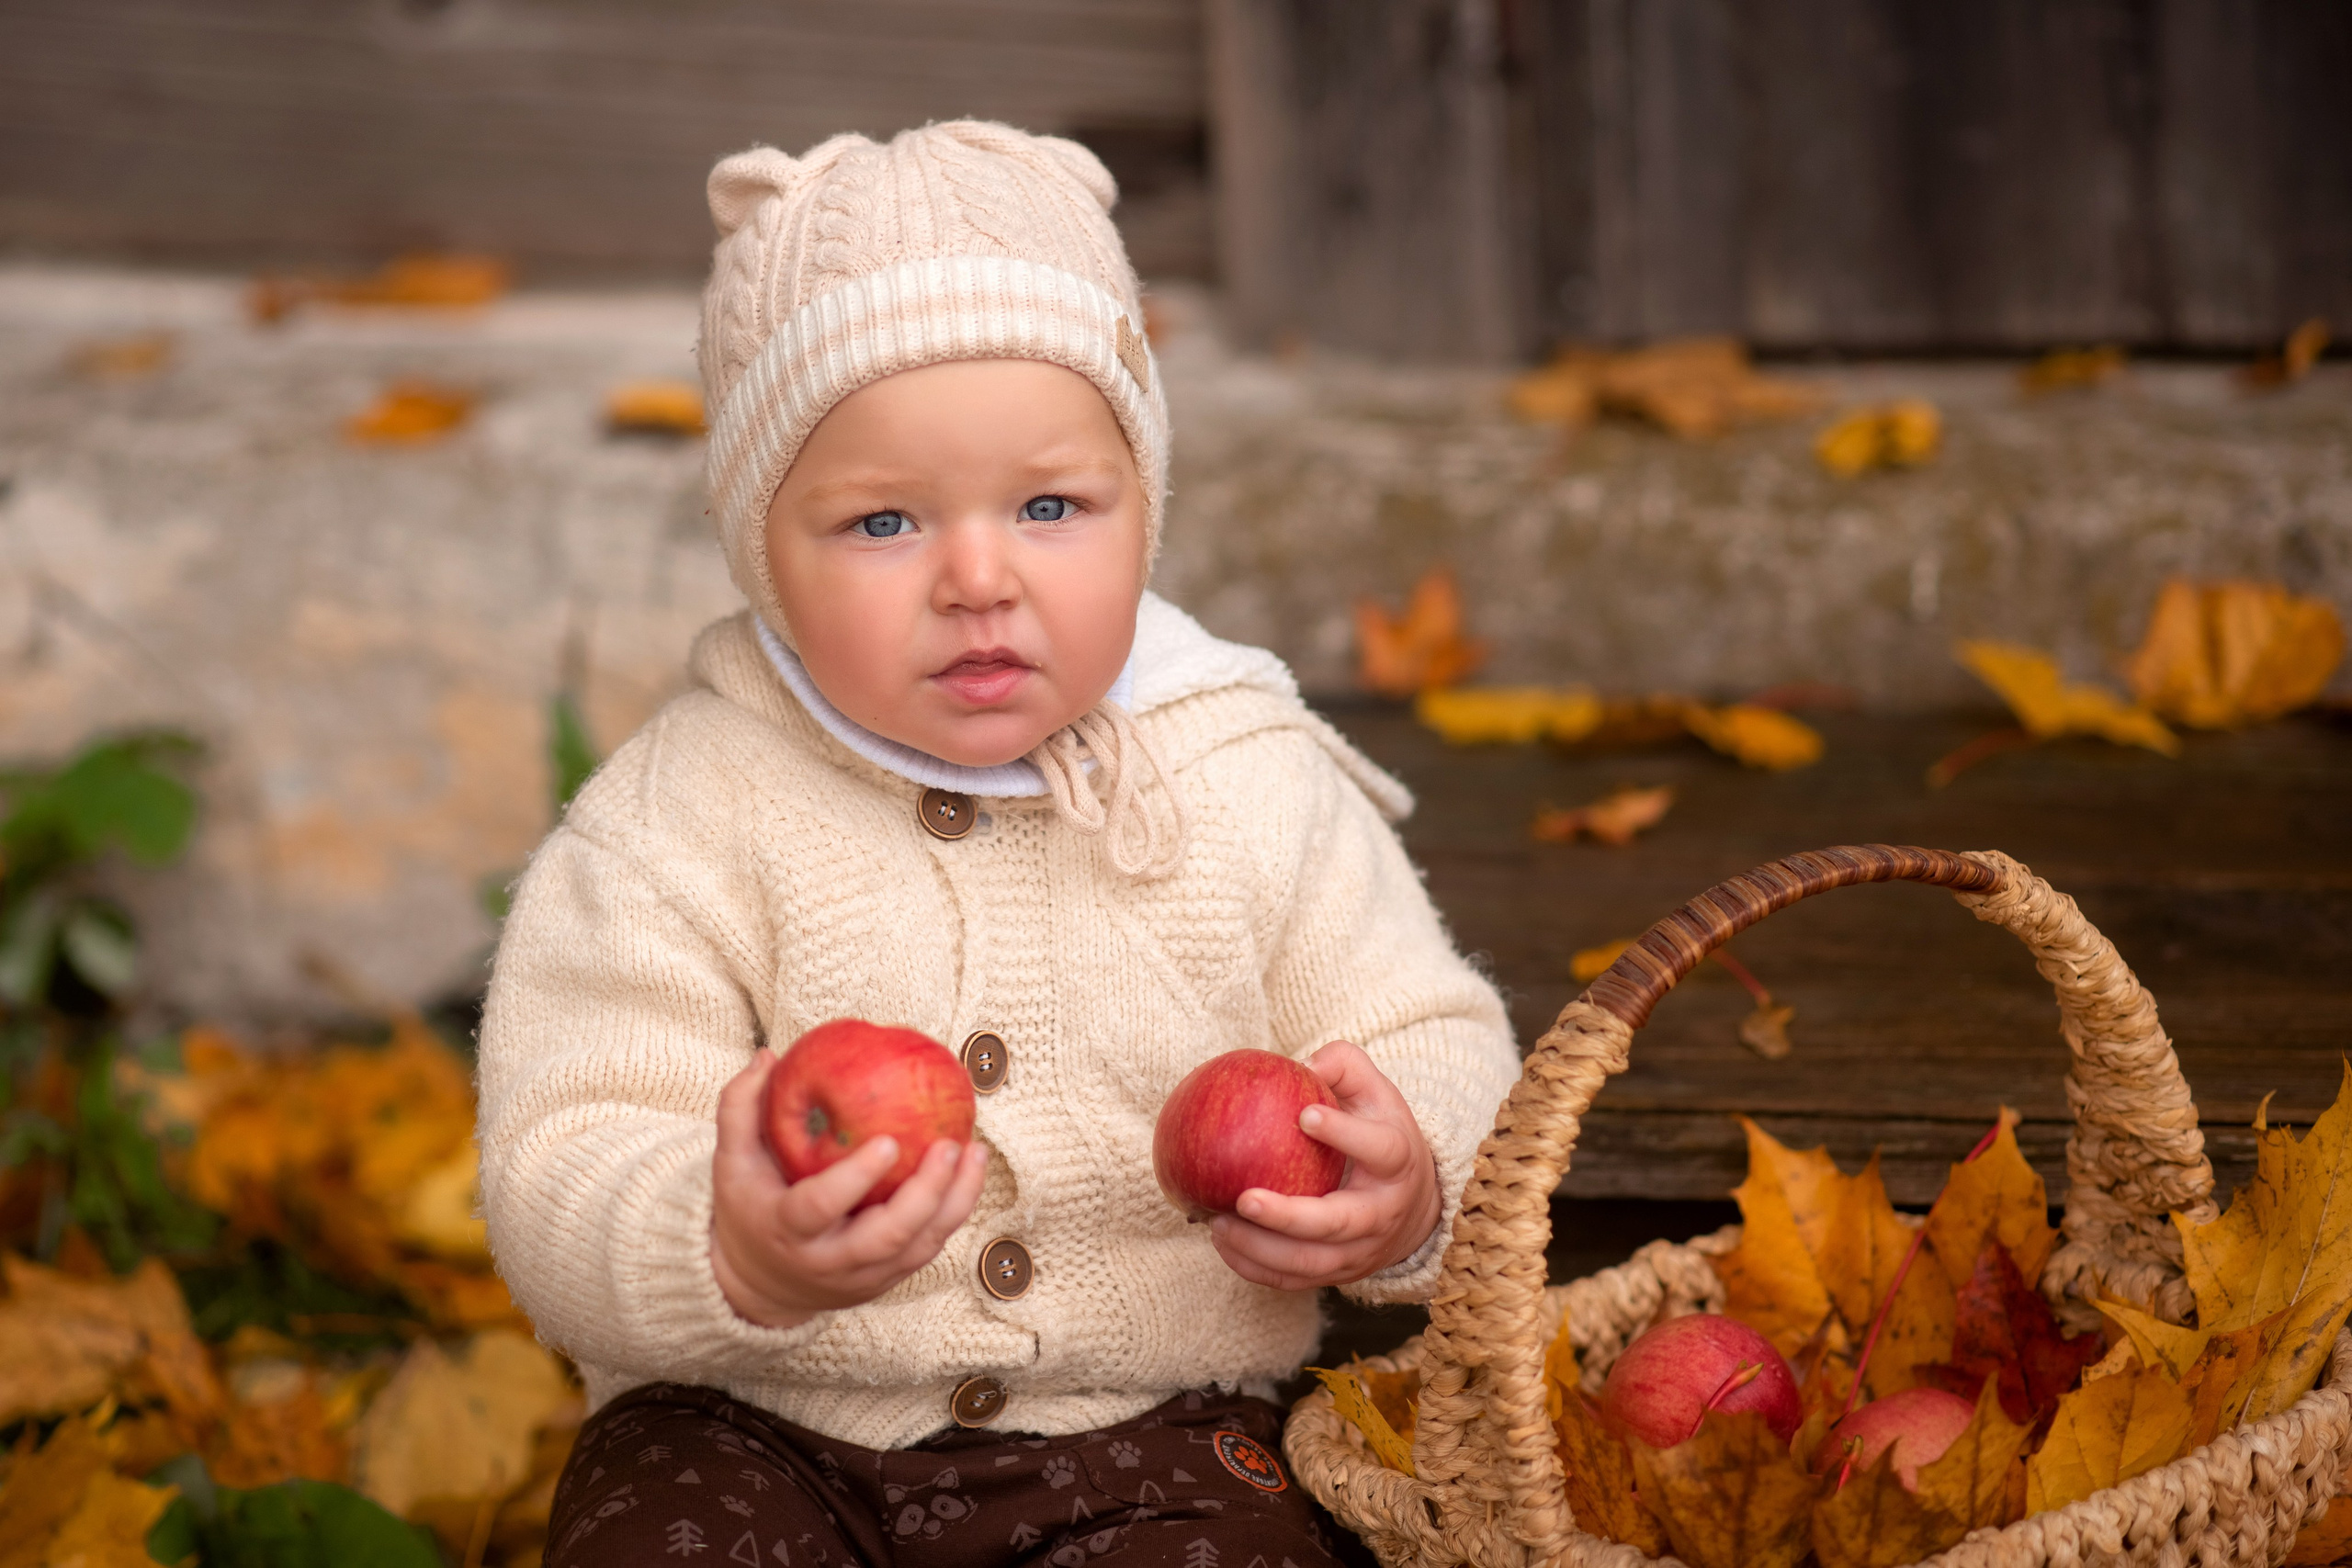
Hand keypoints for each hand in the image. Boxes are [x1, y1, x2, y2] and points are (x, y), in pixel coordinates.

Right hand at [709, 1051, 988, 1329]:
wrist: (758, 1283)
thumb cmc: (749, 1206)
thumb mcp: (731, 1162)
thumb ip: (740, 1108)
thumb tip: (767, 1056)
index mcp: (786, 1229)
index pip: (820, 1207)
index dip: (855, 1179)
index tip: (889, 1142)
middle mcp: (827, 1261)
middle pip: (885, 1238)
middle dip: (924, 1195)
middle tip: (950, 1144)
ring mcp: (862, 1276)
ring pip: (917, 1248)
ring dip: (953, 1202)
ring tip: (975, 1153)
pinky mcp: (887, 1280)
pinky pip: (928, 1249)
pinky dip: (954, 1212)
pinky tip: (969, 1171)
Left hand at [1207, 1040, 1440, 1290]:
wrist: (1414, 1205)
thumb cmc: (1379, 1133)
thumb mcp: (1375, 1093)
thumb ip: (1343, 1066)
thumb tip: (1301, 1062)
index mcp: (1398, 1162)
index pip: (1379, 1149)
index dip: (1345, 1134)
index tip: (1304, 1116)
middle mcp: (1382, 1213)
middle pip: (1338, 1223)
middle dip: (1289, 1217)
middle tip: (1244, 1197)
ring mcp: (1361, 1251)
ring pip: (1310, 1262)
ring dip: (1260, 1249)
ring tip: (1217, 1223)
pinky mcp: (1338, 1274)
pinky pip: (1292, 1280)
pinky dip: (1254, 1267)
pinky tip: (1221, 1241)